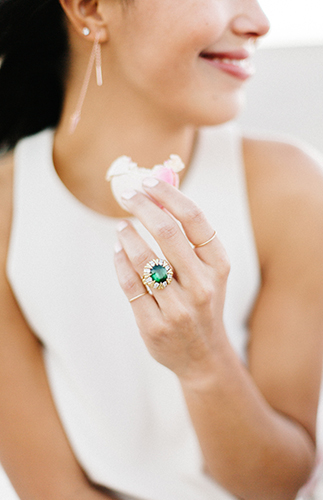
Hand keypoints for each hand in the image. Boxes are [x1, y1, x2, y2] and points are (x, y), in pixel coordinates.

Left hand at [114, 177, 229, 381]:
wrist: (203, 355)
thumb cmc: (202, 302)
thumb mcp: (208, 272)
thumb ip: (189, 238)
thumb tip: (159, 197)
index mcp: (218, 265)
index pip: (193, 218)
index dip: (168, 194)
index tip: (148, 181)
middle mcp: (201, 285)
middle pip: (166, 231)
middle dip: (141, 205)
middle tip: (127, 194)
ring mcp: (178, 307)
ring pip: (143, 258)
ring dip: (127, 234)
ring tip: (121, 225)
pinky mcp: (154, 324)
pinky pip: (129, 284)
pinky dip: (119, 261)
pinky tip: (118, 250)